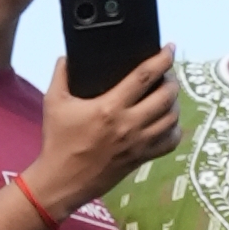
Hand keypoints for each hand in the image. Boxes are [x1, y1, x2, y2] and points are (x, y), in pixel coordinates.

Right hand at [31, 49, 180, 214]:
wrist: (61, 181)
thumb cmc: (57, 142)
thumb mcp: (53, 102)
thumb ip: (61, 74)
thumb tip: (67, 56)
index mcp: (110, 107)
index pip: (144, 77)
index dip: (162, 59)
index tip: (169, 48)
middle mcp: (129, 125)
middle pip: (165, 97)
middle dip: (172, 81)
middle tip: (168, 74)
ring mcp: (137, 144)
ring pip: (171, 119)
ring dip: (175, 104)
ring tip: (169, 95)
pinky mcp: (140, 159)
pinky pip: (168, 144)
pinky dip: (174, 131)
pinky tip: (169, 123)